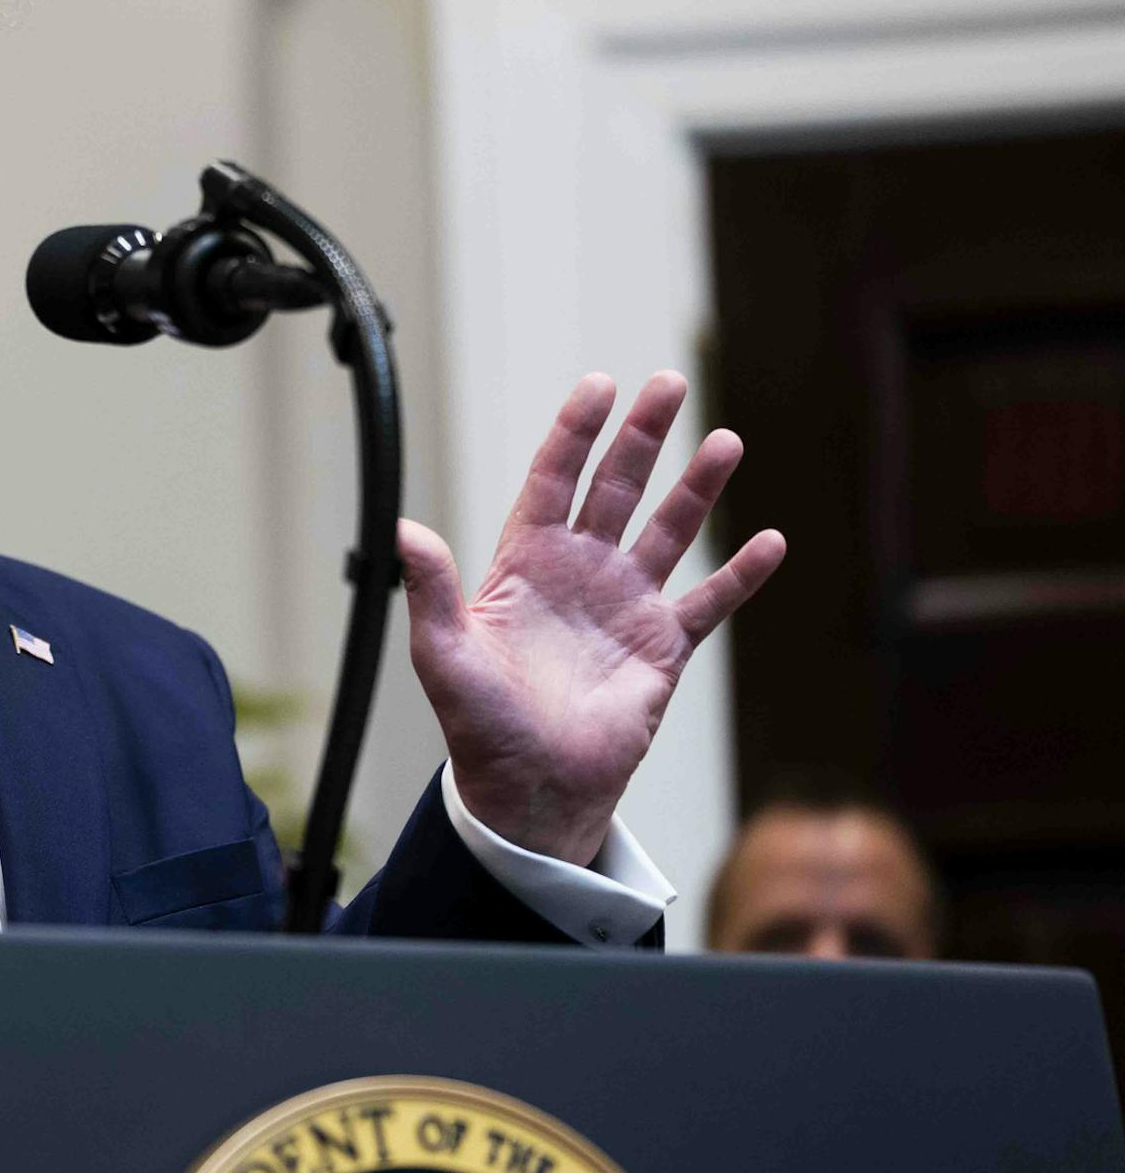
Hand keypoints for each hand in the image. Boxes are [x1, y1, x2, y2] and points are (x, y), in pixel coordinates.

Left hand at [397, 371, 784, 864]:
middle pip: (615, 488)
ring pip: (668, 531)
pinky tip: (770, 540)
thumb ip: (431, 588)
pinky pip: (708, 602)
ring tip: (725, 441)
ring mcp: (625, 606)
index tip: (599, 386)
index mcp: (525, 564)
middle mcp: (579, 573)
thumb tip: (401, 527)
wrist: (530, 789)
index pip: (553, 480)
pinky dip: (740, 574)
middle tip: (668, 383)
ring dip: (697, 488)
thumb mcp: (443, 653)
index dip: (574, 432)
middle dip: (642, 436)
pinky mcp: (662, 648)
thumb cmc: (479, 724)